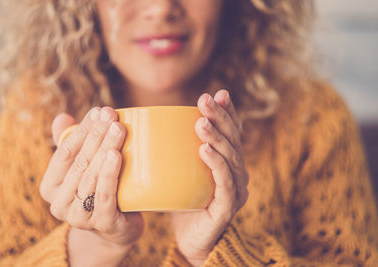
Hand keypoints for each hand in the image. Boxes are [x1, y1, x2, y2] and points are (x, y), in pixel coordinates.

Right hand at [40, 107, 143, 265]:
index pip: (65, 152)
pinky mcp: (102, 223)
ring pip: (91, 176)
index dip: (82, 130)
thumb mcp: (83, 168)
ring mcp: (79, 216)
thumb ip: (71, 144)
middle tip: (112, 115)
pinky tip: (116, 155)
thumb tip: (62, 116)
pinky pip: (105, 195)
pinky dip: (109, 174)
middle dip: (96, 135)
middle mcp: (59, 203)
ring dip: (105, 149)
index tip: (99, 111)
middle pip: (80, 162)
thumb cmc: (98, 191)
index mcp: (50, 186)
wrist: (117, 229)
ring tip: (118, 129)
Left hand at [169, 90, 248, 265]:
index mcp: (228, 163)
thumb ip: (175, 153)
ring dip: (217, 138)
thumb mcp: (179, 173)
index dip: (228, 113)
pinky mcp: (227, 207)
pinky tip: (204, 150)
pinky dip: (216, 164)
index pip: (231, 133)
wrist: (190, 241)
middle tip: (205, 100)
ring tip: (201, 122)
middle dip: (220, 118)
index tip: (219, 93)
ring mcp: (235, 190)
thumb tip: (150, 128)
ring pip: (230, 158)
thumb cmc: (183, 205)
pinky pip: (225, 183)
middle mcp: (237, 173)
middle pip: (232, 140)